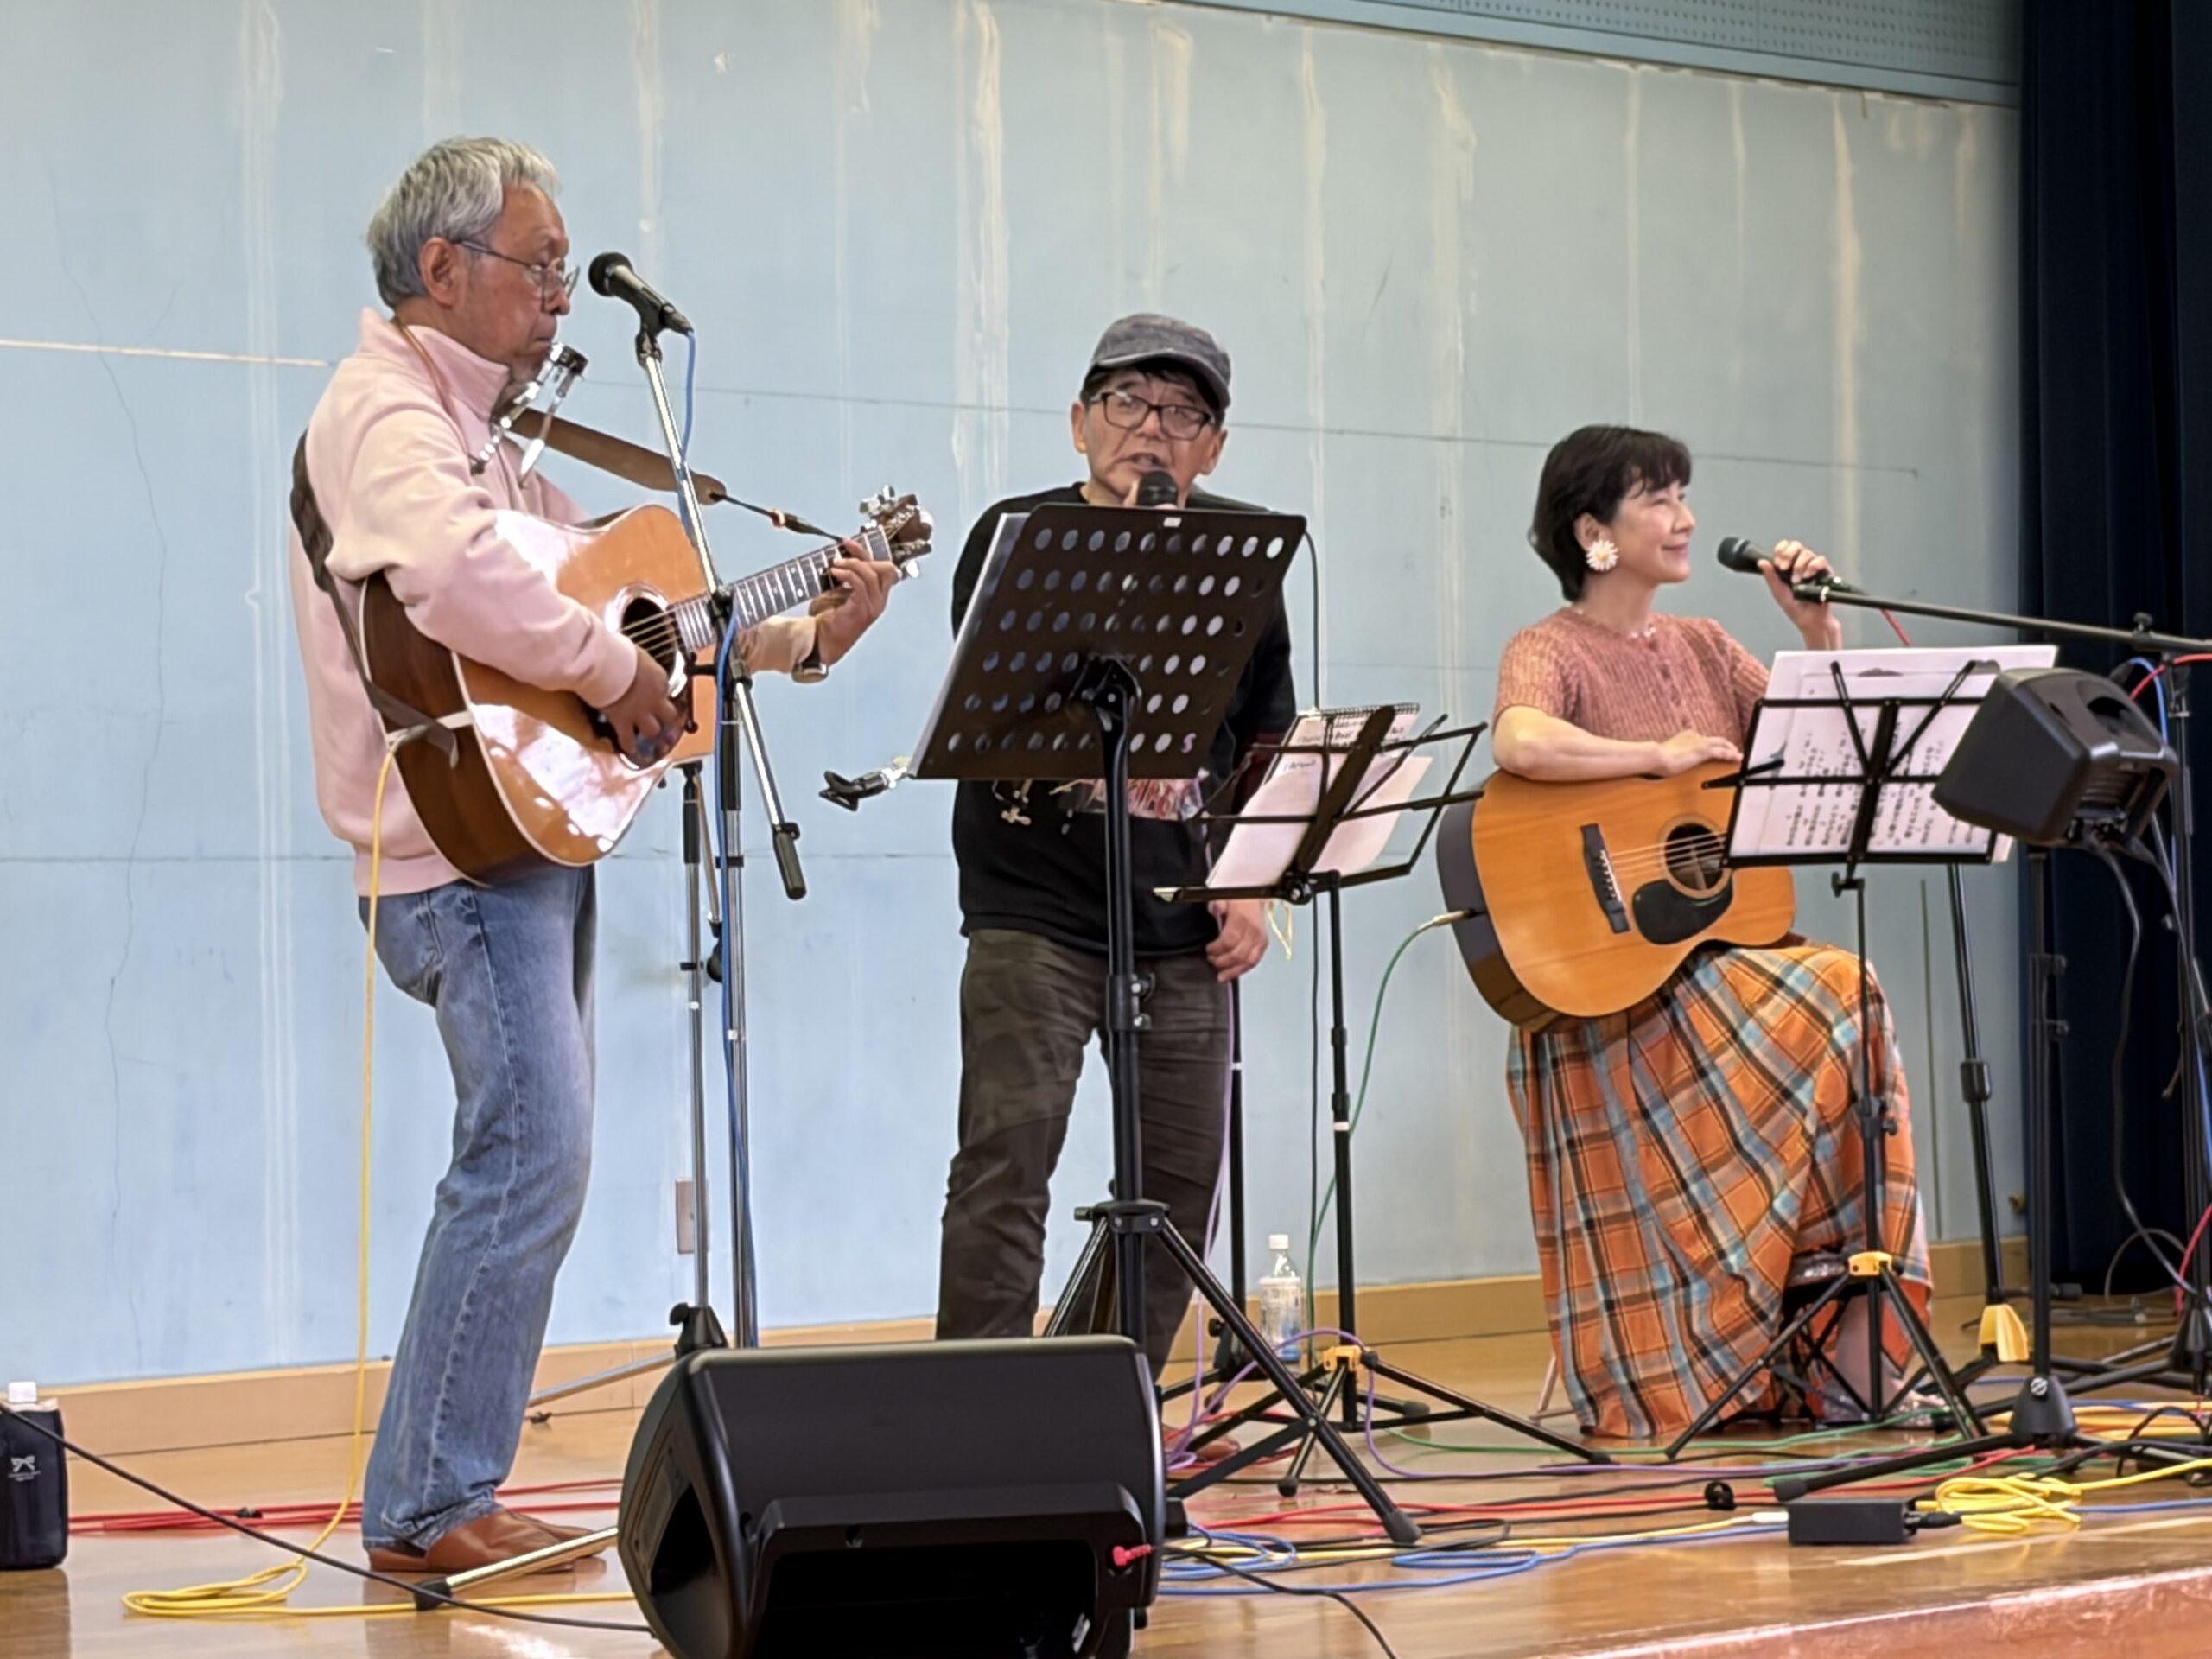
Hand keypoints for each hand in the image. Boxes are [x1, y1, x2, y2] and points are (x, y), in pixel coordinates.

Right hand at [600, 645, 685, 763]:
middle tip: (662, 720)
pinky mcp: (623, 723)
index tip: (654, 693)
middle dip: (666, 718)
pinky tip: (629, 750)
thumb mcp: (636, 654)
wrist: (609, 666)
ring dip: (650, 731)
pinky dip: (628, 745)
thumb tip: (631, 659)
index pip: (665, 689)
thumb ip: (638, 662)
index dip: (659, 693)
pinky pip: (628, 740)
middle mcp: (655, 700)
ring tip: (646, 734)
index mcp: (659, 679)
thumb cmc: (620, 653)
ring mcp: (640, 714)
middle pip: (669, 715)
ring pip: (653, 730)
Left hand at [813, 544, 899, 664]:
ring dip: (853, 564)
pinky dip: (848, 574)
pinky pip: (861, 584)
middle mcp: (879, 601)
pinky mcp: (862, 610)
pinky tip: (835, 572)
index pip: (883, 568)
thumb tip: (838, 558)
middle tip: (845, 548)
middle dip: (864, 554)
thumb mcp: (838, 594)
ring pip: (872, 574)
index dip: (867, 553)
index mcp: (877, 597)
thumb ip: (845, 579)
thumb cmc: (827, 621)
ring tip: (836, 563)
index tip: (849, 543)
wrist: (820, 642)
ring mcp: (873, 606)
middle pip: (885, 568)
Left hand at [1207, 899, 1269, 982]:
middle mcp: (1253, 931)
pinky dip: (1243, 969)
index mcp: (1242, 919)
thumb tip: (1215, 909)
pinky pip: (1254, 961)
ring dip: (1233, 971)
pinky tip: (1233, 973)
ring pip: (1248, 961)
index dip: (1217, 949)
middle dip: (1222, 961)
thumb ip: (1218, 903)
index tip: (1208, 950)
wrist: (1253, 896)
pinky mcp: (1263, 944)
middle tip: (1211, 961)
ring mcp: (1260, 939)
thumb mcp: (1224, 896)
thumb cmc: (1237, 899)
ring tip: (1221, 975)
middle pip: (1238, 954)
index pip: (1229, 940)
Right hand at [1656, 729, 1741, 776]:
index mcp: (1687, 736)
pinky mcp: (1703, 750)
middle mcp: (1695, 736)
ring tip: (1738, 756)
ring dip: (1732, 750)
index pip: (1704, 739)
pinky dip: (1731, 755)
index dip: (1714, 744)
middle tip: (1734, 752)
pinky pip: (1722, 752)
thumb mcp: (1666, 755)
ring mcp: (1700, 742)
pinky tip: (1737, 759)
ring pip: (1722, 744)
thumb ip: (1672, 755)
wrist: (1656, 757)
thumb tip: (1666, 762)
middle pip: (1716, 739)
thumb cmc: (1656, 758)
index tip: (1718, 749)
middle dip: (1727, 745)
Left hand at [1760, 538, 1844, 646]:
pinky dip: (1813, 566)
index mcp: (1788, 567)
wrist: (1810, 619)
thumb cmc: (1795, 608)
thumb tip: (1761, 562)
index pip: (1785, 548)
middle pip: (1796, 546)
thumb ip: (1771, 577)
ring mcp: (1813, 567)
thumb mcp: (1778, 592)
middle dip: (1789, 554)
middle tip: (1784, 568)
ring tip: (1797, 581)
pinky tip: (1808, 576)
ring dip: (1799, 565)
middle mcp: (1801, 565)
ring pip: (1807, 553)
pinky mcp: (1825, 572)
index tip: (1778, 562)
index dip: (1781, 550)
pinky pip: (1821, 560)